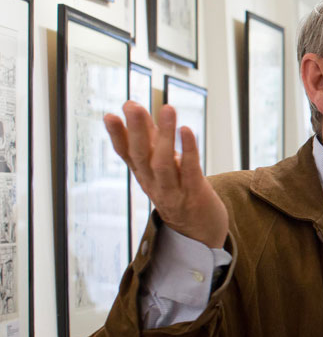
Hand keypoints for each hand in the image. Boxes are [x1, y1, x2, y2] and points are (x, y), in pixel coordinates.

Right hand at [104, 102, 228, 247]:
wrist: (199, 230)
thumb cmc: (179, 190)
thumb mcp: (159, 164)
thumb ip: (148, 137)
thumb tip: (131, 106)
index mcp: (143, 175)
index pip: (126, 154)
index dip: (116, 136)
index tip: (109, 115)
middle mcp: (154, 183)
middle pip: (141, 156)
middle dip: (135, 130)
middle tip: (132, 105)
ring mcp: (174, 190)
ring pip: (163, 163)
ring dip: (164, 136)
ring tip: (167, 109)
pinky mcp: (195, 194)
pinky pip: (190, 171)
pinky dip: (188, 150)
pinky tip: (187, 130)